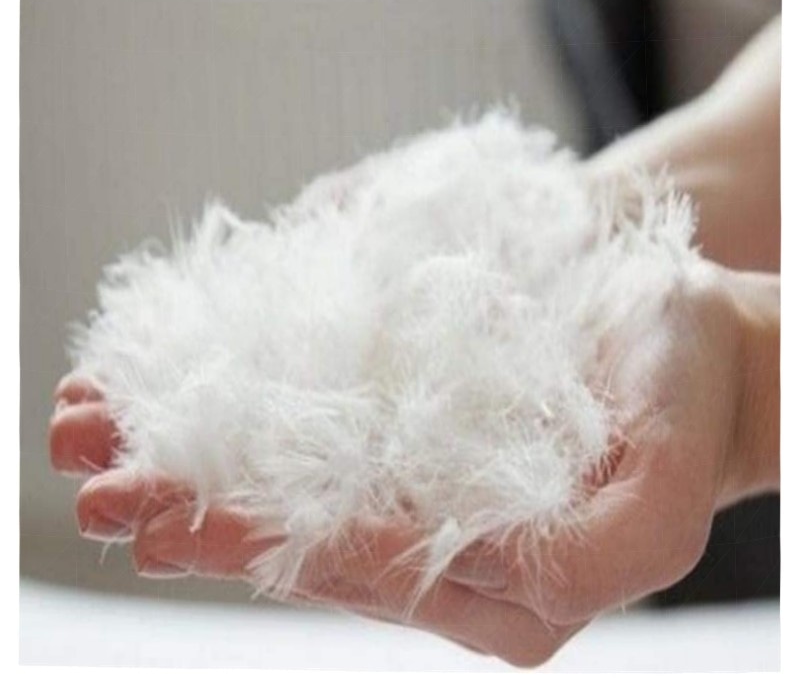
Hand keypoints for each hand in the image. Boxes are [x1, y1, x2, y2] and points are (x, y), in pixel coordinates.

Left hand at [50, 259, 776, 666]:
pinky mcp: (426, 447)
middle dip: (192, 510)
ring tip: (109, 443)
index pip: (348, 567)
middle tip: (96, 485)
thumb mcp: (656, 505)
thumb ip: (582, 558)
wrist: (708, 361)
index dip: (243, 541)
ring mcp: (433, 499)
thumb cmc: (686, 412)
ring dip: (201, 469)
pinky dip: (251, 429)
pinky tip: (193, 412)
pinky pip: (326, 447)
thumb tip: (471, 573)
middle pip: (299, 538)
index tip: (150, 516)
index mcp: (500, 584)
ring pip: (297, 495)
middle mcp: (452, 553)